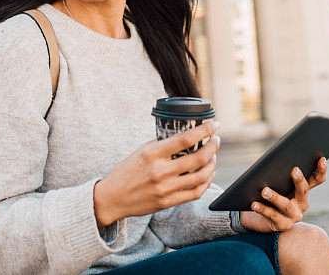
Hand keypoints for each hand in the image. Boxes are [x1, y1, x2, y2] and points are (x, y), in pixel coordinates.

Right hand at [94, 121, 220, 226]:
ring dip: (212, 164)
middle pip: (198, 157)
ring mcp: (165, 188)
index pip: (185, 139)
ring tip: (213, 157)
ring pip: (201, 176)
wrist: (112, 198)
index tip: (214, 125)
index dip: (205, 130)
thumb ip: (161, 144)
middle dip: (213, 146)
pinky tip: (208, 175)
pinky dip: (206, 182)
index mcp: (152, 153)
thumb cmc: (127, 171)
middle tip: (216, 140)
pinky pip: (195, 192)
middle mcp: (160, 171)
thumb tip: (184, 135)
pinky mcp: (168, 202)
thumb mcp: (141, 151)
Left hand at [239, 156, 326, 232]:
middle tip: (294, 170)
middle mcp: (302, 203)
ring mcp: (294, 215)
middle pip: (303, 190)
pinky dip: (262, 209)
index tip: (321, 159)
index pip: (317, 179)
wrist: (260, 217)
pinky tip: (254, 204)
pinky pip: (272, 216)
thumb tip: (274, 161)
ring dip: (275, 197)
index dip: (321, 170)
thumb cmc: (270, 194)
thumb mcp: (277, 183)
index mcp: (303, 190)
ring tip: (264, 190)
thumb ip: (280, 174)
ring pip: (286, 205)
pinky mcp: (283, 225)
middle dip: (299, 180)